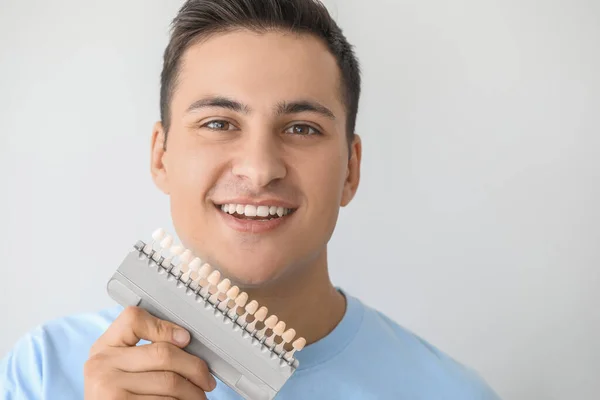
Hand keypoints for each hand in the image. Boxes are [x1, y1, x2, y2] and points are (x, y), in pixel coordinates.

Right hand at [84, 306, 215, 398]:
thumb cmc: (118, 393)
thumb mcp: (121, 367)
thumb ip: (144, 351)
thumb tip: (186, 342)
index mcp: (105, 346)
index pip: (133, 319)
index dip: (165, 327)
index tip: (186, 339)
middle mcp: (102, 363)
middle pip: (163, 353)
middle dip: (194, 368)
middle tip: (206, 380)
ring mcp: (109, 387)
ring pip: (170, 382)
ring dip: (193, 392)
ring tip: (199, 396)